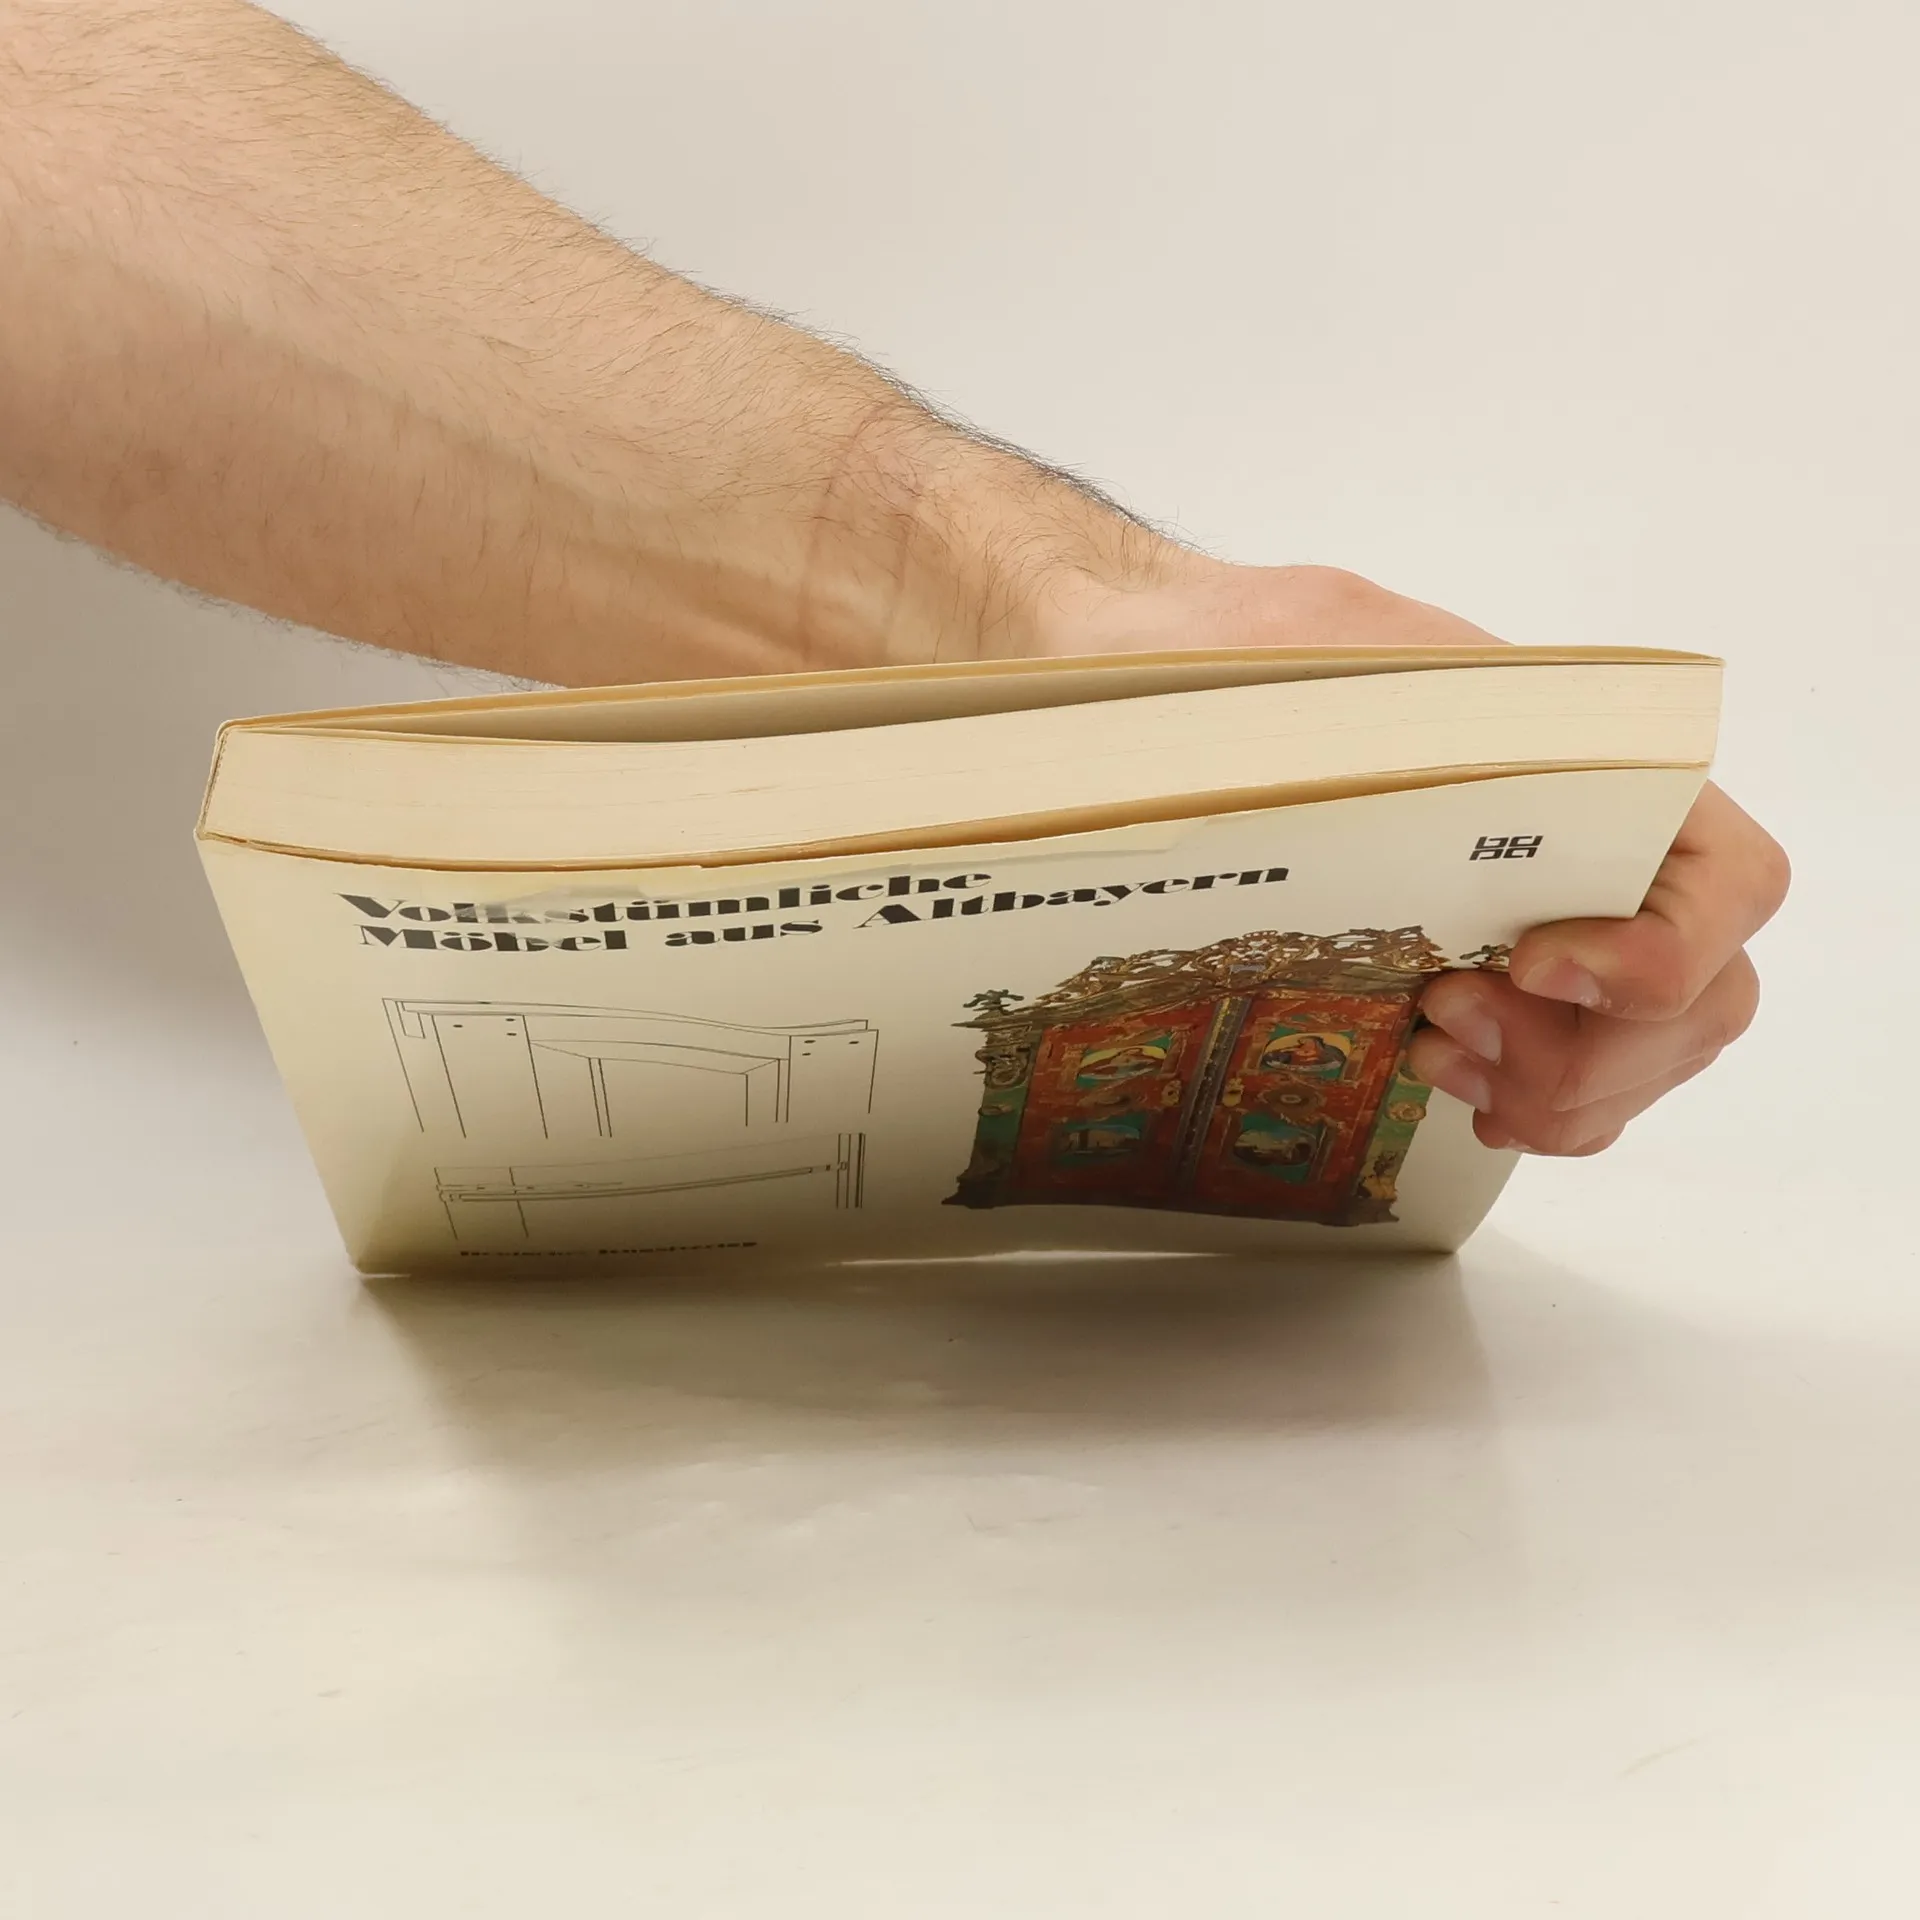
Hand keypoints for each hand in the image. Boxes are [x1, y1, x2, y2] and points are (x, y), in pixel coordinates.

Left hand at [1035, 557, 1788, 1156]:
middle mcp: (1598, 844)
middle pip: (1704, 997)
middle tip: (1444, 1021)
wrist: (1158, 667)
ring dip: (1556, 1088)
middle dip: (1588, 1051)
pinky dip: (1535, 1105)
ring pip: (1647, 1053)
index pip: (1728, 875)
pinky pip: (1580, 1076)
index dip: (1666, 950)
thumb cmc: (1225, 650)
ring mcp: (1561, 916)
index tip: (1532, 964)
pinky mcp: (1500, 972)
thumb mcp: (1291, 651)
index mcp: (1589, 756)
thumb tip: (1356, 782)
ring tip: (1432, 1048)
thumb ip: (1352, 703)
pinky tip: (1448, 1083)